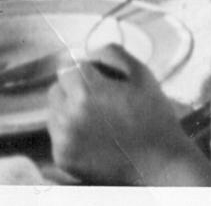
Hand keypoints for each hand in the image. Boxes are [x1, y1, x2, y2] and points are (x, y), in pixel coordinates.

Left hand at [47, 46, 198, 184]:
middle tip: (97, 97)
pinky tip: (94, 136)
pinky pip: (57, 135)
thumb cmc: (153, 114)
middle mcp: (68, 115)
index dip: (86, 70)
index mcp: (87, 91)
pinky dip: (71, 133)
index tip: (100, 77)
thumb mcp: (141, 74)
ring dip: (69, 110)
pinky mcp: (62, 157)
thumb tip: (89, 51)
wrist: (157, 160)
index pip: (68, 67)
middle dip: (72, 88)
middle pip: (56, 89)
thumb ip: (112, 54)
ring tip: (96, 118)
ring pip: (53, 112)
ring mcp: (63, 139)